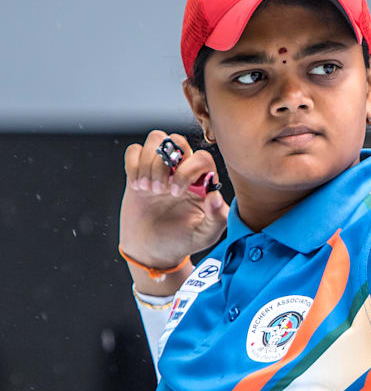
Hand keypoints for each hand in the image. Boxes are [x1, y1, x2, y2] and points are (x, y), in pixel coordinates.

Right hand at [119, 130, 227, 285]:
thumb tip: (215, 195)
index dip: (188, 170)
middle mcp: (182, 170)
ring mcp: (160, 169)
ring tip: (147, 189)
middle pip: (178, 141)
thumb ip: (217, 217)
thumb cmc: (182, 242)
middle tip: (161, 191)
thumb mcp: (205, 235)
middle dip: (165, 163)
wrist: (152, 251)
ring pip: (156, 139)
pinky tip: (136, 186)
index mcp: (202, 182)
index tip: (177, 193)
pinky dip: (133, 164)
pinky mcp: (138, 172)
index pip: (202, 157)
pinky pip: (134, 150)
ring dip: (148, 163)